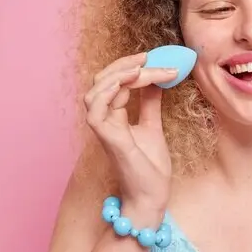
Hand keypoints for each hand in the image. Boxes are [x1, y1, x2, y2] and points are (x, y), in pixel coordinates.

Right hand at [83, 53, 178, 212]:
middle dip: (125, 63)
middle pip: (102, 80)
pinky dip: (107, 93)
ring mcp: (103, 129)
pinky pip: (95, 111)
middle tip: (150, 56)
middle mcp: (104, 119)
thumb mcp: (153, 125)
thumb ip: (150, 102)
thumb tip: (156, 78)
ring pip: (95, 91)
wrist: (152, 195)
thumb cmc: (150, 167)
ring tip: (143, 68)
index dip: (133, 66)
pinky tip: (127, 83)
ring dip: (119, 75)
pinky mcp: (106, 139)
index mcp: (113, 115)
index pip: (115, 81)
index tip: (157, 58)